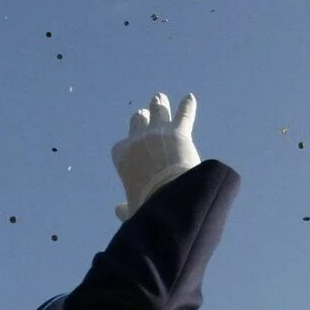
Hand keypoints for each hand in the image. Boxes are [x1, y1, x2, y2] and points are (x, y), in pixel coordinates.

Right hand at [111, 92, 200, 219]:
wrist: (167, 195)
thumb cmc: (147, 205)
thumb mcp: (132, 210)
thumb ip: (124, 209)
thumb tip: (119, 210)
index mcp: (122, 155)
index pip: (121, 146)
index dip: (128, 146)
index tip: (133, 145)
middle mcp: (137, 139)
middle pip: (137, 121)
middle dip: (141, 117)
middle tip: (144, 112)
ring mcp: (158, 133)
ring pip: (157, 111)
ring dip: (159, 104)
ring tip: (160, 98)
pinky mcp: (179, 132)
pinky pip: (184, 114)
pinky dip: (187, 106)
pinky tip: (190, 98)